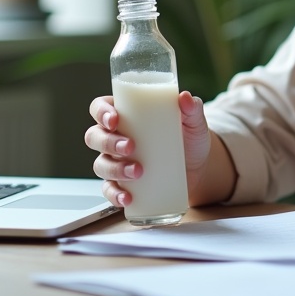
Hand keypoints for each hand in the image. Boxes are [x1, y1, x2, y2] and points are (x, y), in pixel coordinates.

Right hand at [85, 91, 212, 207]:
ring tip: (138, 172)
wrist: (200, 167)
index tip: (114, 120)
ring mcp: (117, 161)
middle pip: (94, 136)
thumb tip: (185, 98)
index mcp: (127, 114)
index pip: (100, 108)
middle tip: (130, 147)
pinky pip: (109, 190)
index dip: (101, 112)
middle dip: (108, 142)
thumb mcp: (193, 121)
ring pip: (100, 164)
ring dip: (114, 169)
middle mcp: (116, 137)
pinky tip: (127, 197)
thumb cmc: (190, 138)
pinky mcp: (124, 183)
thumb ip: (191, 108)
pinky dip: (115, 195)